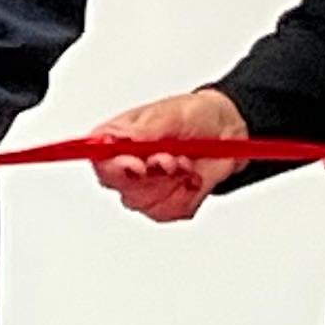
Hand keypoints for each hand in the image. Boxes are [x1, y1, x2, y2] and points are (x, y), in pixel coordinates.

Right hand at [88, 88, 248, 224]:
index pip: (98, 158)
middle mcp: (127, 165)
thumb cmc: (195, 116)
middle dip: (150, 176)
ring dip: (172, 183)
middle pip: (118, 185)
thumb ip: (145, 130)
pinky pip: (171, 210)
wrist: (226, 132)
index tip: (138, 164)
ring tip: (186, 162)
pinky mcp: (165, 203)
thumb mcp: (172, 114)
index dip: (112, 167)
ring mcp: (144, 187)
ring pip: (146, 201)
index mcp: (119, 138)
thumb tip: (120, 139)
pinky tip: (192, 177)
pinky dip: (187, 195)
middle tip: (172, 159)